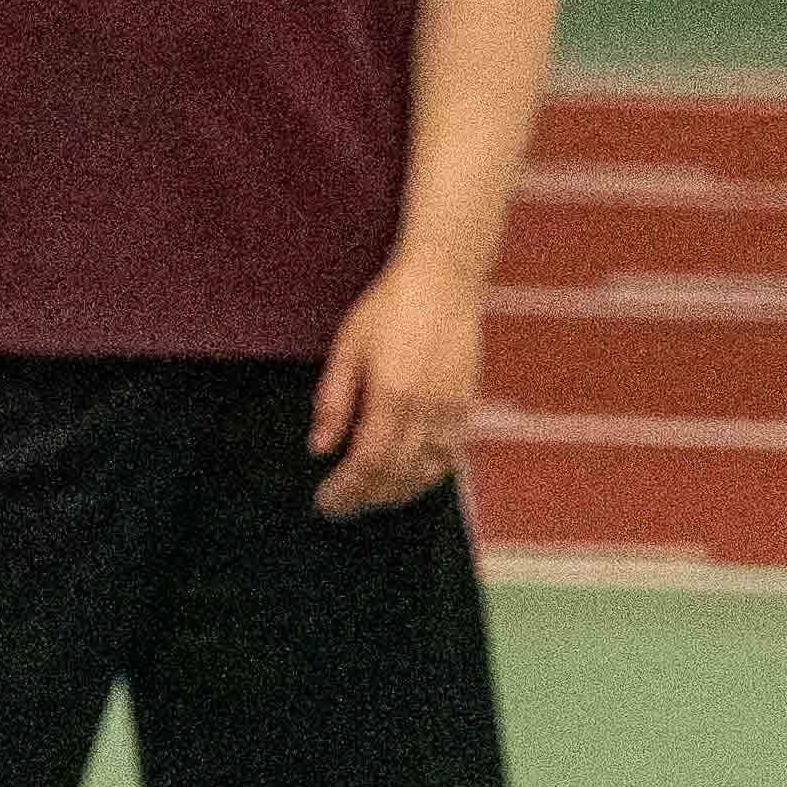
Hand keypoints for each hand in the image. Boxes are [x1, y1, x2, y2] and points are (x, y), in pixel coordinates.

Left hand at [311, 253, 481, 516]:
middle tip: (340, 505)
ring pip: (427, 471)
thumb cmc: (388, 309)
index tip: (325, 502)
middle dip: (365, 497)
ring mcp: (452, 407)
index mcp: (392, 395)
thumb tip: (319, 447)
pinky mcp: (467, 403)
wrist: (444, 280)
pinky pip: (450, 455)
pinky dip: (428, 475)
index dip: (346, 490)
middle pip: (396, 474)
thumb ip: (333, 402)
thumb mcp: (347, 349)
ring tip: (370, 497)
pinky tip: (408, 478)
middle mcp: (426, 408)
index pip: (367, 462)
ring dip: (397, 492)